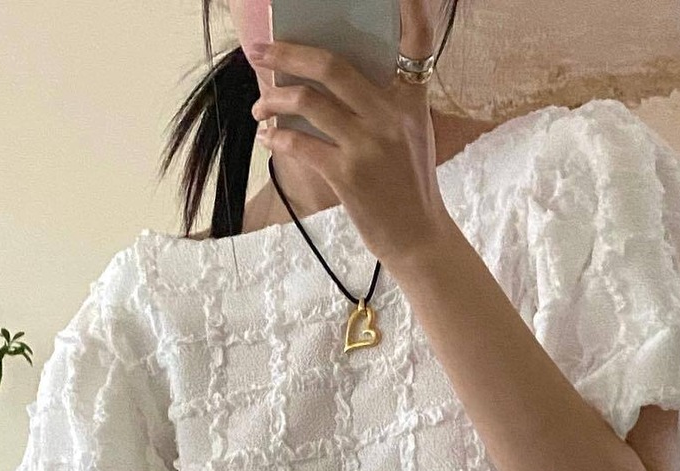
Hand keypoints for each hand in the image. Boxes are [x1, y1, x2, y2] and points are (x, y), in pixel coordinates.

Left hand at [245, 0, 450, 266]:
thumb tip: (326, 81)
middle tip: (260, 52)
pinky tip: (269, 136)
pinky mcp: (348, 176)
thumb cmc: (408, 187)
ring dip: (273, 100)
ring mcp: (368, 145)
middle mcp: (390, 116)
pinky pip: (300, 144)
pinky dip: (277, 136)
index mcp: (409, 101)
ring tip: (260, 107)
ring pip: (307, 102)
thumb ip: (382, 105)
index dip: (413, 6)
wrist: (419, 239)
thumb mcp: (410, 136)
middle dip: (287, 53)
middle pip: (331, 66)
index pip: (417, 41)